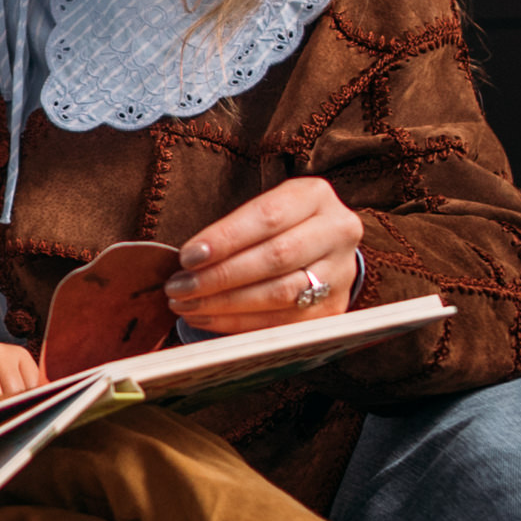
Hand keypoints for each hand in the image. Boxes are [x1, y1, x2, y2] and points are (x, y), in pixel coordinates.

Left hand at [169, 174, 365, 331]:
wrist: (324, 249)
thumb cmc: (279, 227)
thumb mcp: (263, 211)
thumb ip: (232, 229)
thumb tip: (188, 261)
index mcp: (315, 197)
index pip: (267, 217)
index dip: (225, 239)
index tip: (187, 257)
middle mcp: (337, 232)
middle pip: (276, 258)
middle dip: (220, 276)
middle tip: (179, 288)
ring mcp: (340, 273)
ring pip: (280, 294)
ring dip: (226, 304)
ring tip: (188, 306)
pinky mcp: (332, 309)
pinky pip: (282, 322)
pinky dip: (240, 324)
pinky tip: (208, 320)